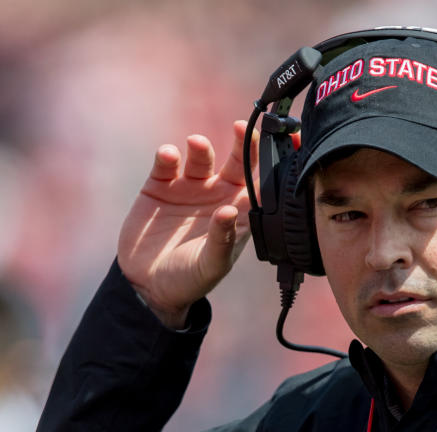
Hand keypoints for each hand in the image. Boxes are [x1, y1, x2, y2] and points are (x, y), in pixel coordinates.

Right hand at [117, 121, 258, 327]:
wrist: (148, 285)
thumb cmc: (190, 279)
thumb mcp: (211, 264)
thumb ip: (222, 240)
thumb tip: (230, 211)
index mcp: (238, 213)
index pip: (260, 184)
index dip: (269, 165)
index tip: (274, 146)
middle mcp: (218, 195)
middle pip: (236, 162)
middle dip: (241, 143)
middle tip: (241, 127)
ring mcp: (189, 188)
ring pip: (201, 158)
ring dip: (201, 148)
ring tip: (196, 144)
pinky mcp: (159, 186)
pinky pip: (166, 165)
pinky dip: (168, 157)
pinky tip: (169, 155)